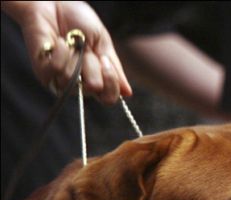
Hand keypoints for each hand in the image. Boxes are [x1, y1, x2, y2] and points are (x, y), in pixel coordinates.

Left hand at [3, 1, 130, 103]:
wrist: (55, 4)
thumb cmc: (79, 22)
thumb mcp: (103, 43)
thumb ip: (114, 68)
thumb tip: (127, 93)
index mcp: (97, 79)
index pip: (108, 98)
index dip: (110, 82)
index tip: (105, 60)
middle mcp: (79, 84)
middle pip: (93, 89)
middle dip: (92, 65)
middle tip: (86, 48)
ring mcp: (60, 79)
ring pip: (72, 81)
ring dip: (75, 57)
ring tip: (71, 43)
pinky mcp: (43, 70)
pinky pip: (56, 69)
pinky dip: (61, 52)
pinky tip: (60, 41)